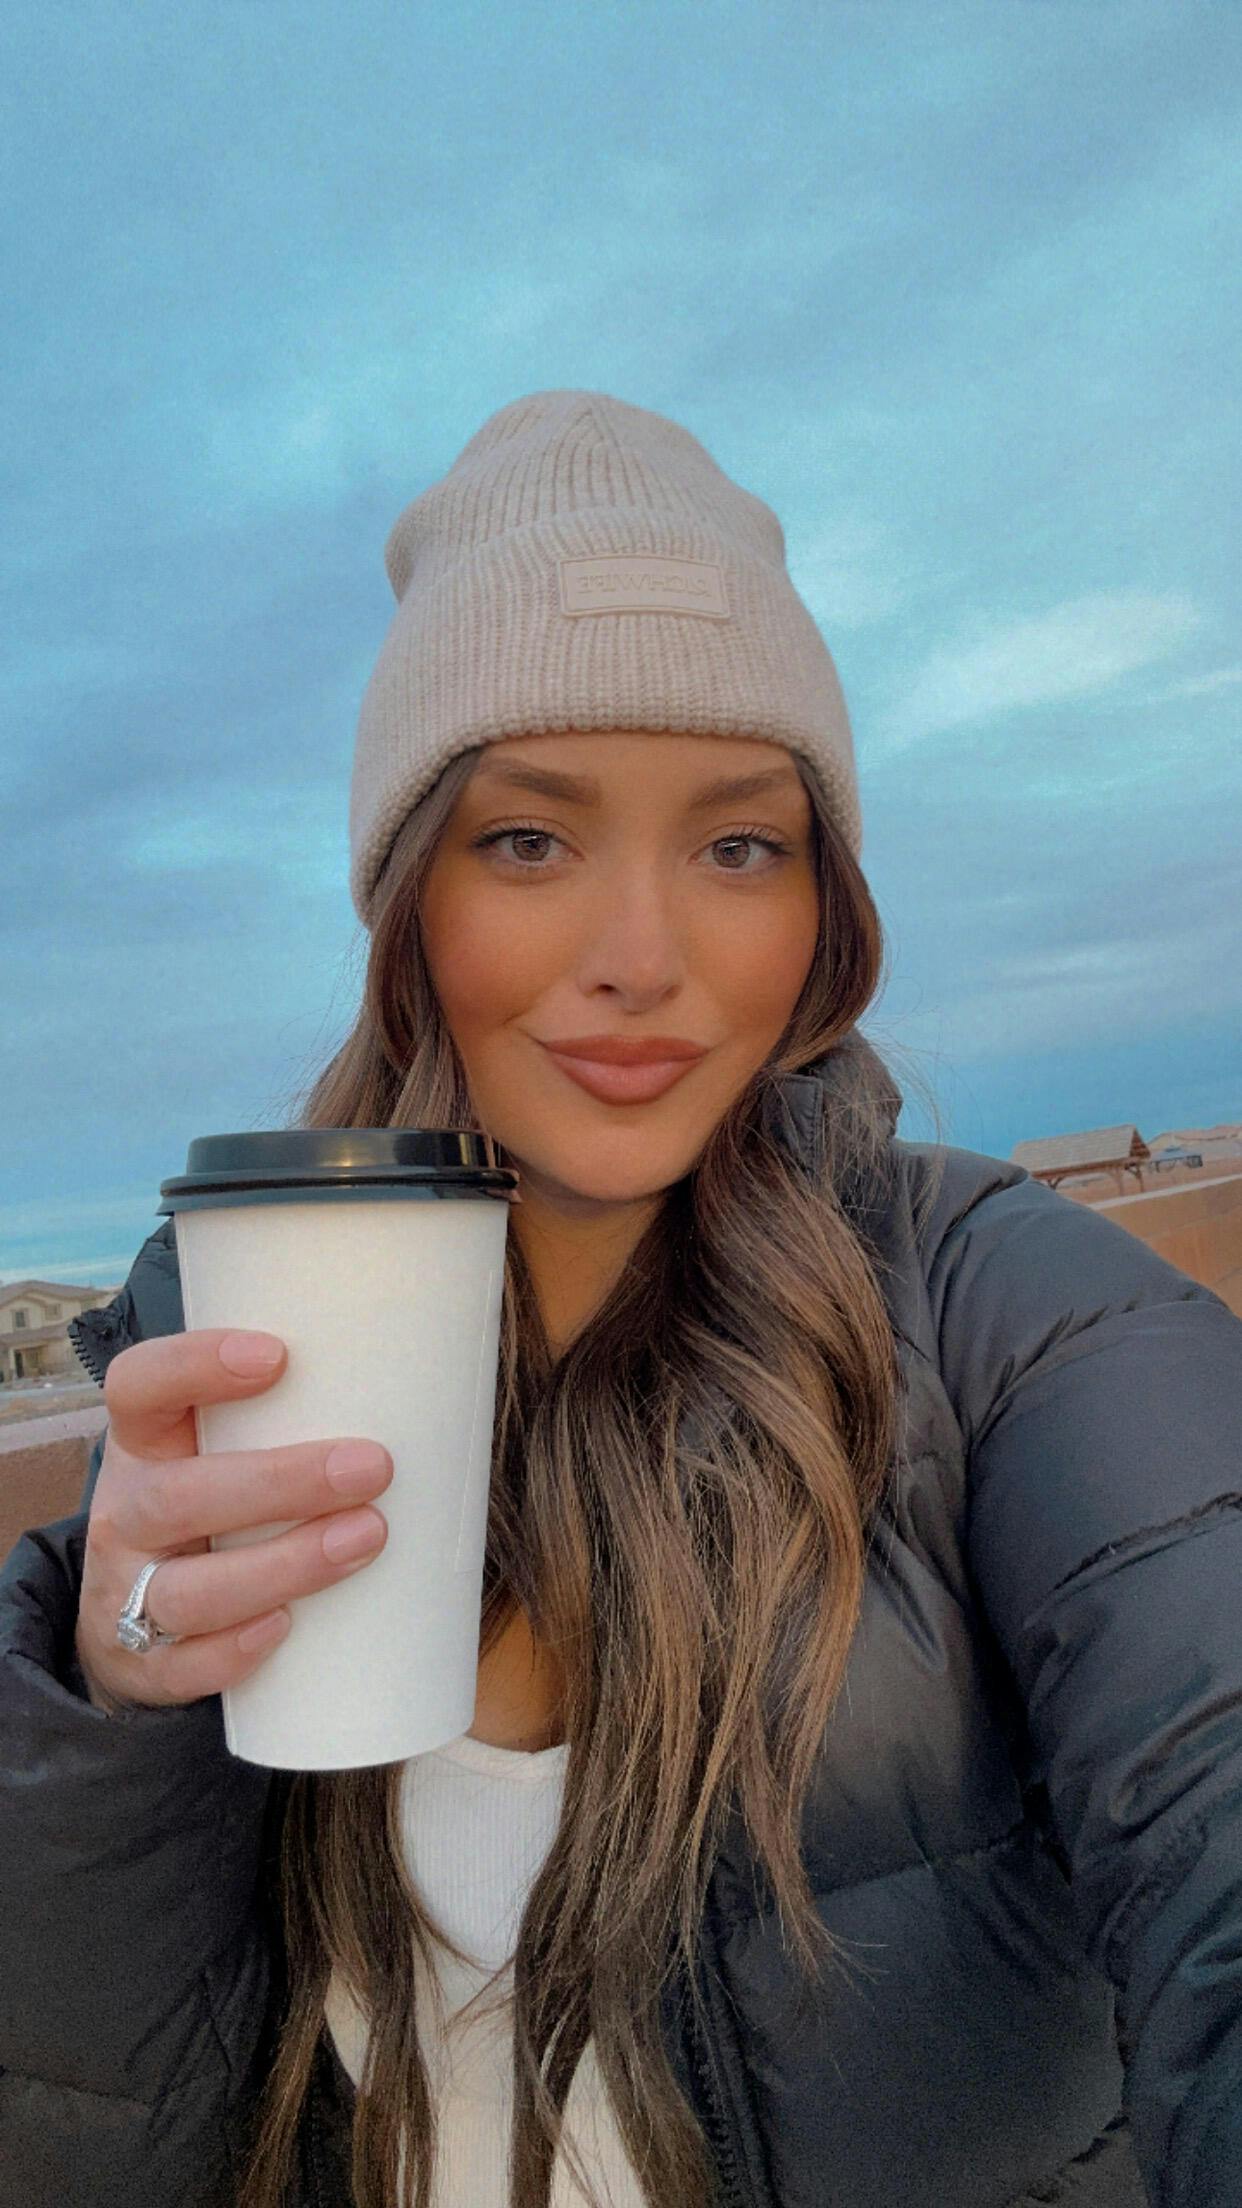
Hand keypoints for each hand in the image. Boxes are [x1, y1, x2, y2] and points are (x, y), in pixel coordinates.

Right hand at [74, 1329, 391, 1712]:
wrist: (133, 1612)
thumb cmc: (215, 1504)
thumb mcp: (223, 1448)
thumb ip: (293, 1414)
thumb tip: (435, 1388)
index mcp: (144, 1443)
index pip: (139, 1386)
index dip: (194, 1366)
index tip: (278, 1356)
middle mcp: (124, 1513)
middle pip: (175, 1496)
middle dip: (279, 1482)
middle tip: (373, 1466)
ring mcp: (124, 1592)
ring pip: (184, 1589)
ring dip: (282, 1566)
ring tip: (366, 1539)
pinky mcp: (141, 1664)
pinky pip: (179, 1665)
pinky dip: (232, 1651)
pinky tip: (286, 1628)